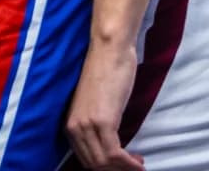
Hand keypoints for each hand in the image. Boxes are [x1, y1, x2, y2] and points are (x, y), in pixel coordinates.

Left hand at [64, 38, 142, 169]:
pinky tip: (138, 162)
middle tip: (134, 166)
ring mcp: (87, 125)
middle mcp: (74, 127)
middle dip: (115, 170)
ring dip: (123, 168)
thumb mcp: (95, 104)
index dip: (105, 167)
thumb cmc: (107, 71)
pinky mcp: (103, 121)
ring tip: (138, 165)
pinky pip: (114, 154)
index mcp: (70, 124)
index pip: (85, 159)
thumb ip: (95, 124)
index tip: (122, 165)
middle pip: (93, 164)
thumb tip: (107, 143)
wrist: (110, 50)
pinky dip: (128, 163)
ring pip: (103, 163)